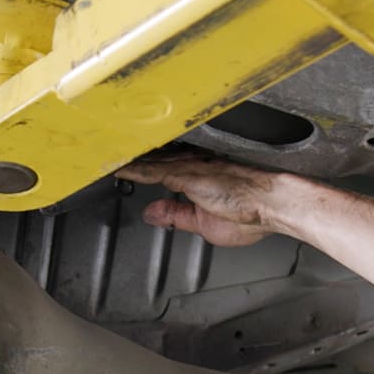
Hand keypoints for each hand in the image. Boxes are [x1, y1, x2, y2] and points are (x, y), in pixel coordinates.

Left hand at [116, 154, 310, 246]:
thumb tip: (152, 212)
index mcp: (197, 178)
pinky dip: (130, 169)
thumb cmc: (252, 214)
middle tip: (101, 150)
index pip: (159, 171)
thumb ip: (175, 215)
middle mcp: (191, 166)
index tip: (117, 166)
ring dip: (124, 158)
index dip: (139, 168)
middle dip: (126, 156)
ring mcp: (189, 167)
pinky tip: (112, 166)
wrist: (275, 203)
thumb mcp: (203, 224)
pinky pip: (152, 171)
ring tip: (98, 152)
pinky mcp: (189, 173)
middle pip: (150, 160)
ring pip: (147, 161)